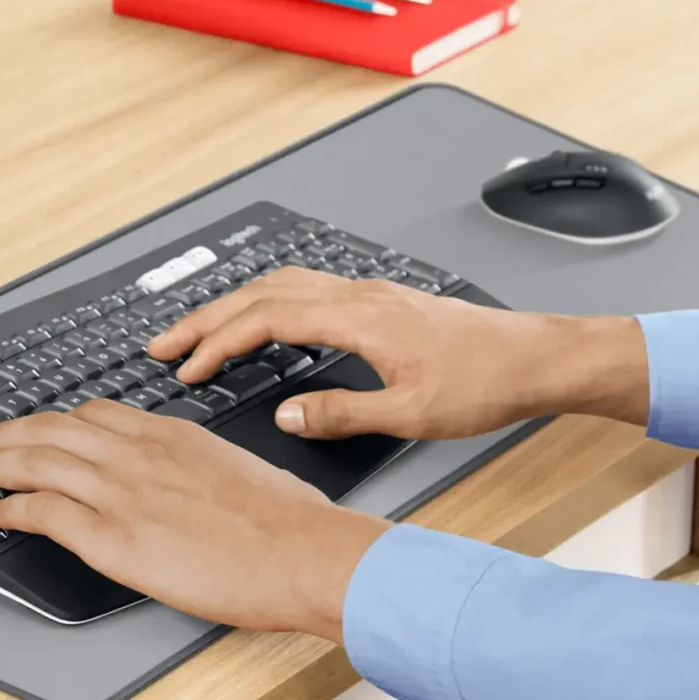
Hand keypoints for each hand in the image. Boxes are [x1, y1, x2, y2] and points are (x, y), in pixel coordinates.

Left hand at [0, 400, 388, 642]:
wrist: (303, 550)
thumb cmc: (286, 519)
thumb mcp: (234, 468)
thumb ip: (193, 466)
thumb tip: (178, 483)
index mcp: (170, 434)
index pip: (91, 414)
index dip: (51, 421)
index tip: (33, 429)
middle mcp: (138, 453)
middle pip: (51, 429)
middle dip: (6, 434)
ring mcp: (122, 492)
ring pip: (35, 461)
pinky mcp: (113, 536)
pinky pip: (43, 512)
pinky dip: (11, 508)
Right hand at [147, 266, 648, 439]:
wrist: (534, 357)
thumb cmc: (484, 381)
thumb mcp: (409, 414)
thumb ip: (341, 413)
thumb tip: (289, 415)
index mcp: (358, 318)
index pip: (265, 320)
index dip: (217, 343)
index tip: (185, 366)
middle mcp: (357, 295)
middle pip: (262, 292)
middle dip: (206, 317)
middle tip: (164, 341)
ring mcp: (368, 293)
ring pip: (281, 284)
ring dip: (234, 305)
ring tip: (200, 330)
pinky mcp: (378, 300)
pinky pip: (305, 288)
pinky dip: (267, 301)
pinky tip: (265, 320)